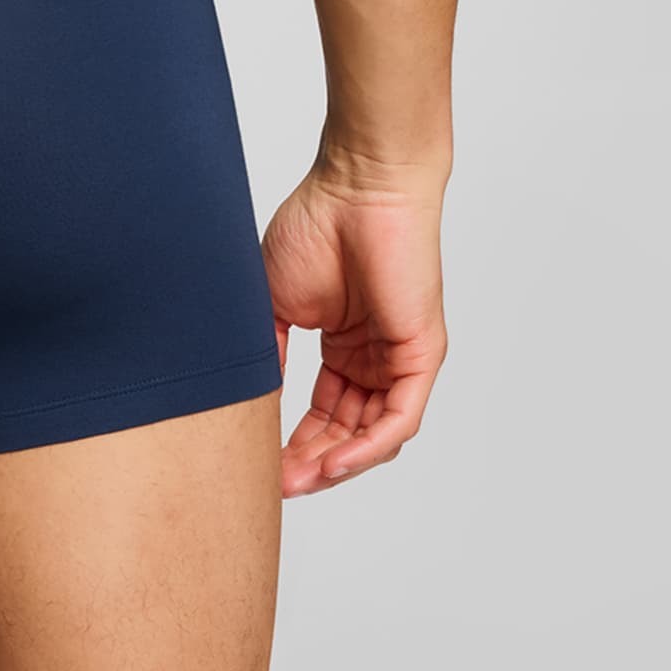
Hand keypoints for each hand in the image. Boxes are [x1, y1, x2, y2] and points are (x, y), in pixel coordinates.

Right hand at [263, 156, 446, 496]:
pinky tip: (333, 463)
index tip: (261, 466)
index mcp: (344, 346)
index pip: (323, 414)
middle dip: (311, 463)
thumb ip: (269, 352)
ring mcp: (399, 360)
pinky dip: (367, 447)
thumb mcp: (276, 301)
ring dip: (336, 463)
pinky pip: (398, 419)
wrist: (357, 186)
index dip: (293, 444)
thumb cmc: (318, 225)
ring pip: (373, 435)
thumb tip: (250, 401)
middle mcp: (374, 359)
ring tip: (296, 480)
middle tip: (276, 485)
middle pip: (346, 432)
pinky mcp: (420, 356)